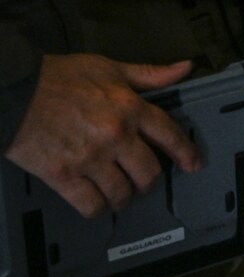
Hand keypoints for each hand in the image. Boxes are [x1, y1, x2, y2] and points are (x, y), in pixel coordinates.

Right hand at [4, 55, 201, 218]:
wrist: (13, 91)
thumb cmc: (58, 77)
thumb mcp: (108, 67)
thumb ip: (149, 74)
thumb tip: (184, 69)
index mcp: (130, 108)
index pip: (170, 134)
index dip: (186, 152)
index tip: (193, 164)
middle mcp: (116, 135)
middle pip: (148, 171)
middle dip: (149, 180)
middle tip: (143, 182)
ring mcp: (90, 158)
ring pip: (122, 192)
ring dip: (124, 198)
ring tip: (120, 196)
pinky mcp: (63, 176)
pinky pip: (90, 205)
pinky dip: (97, 209)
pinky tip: (97, 205)